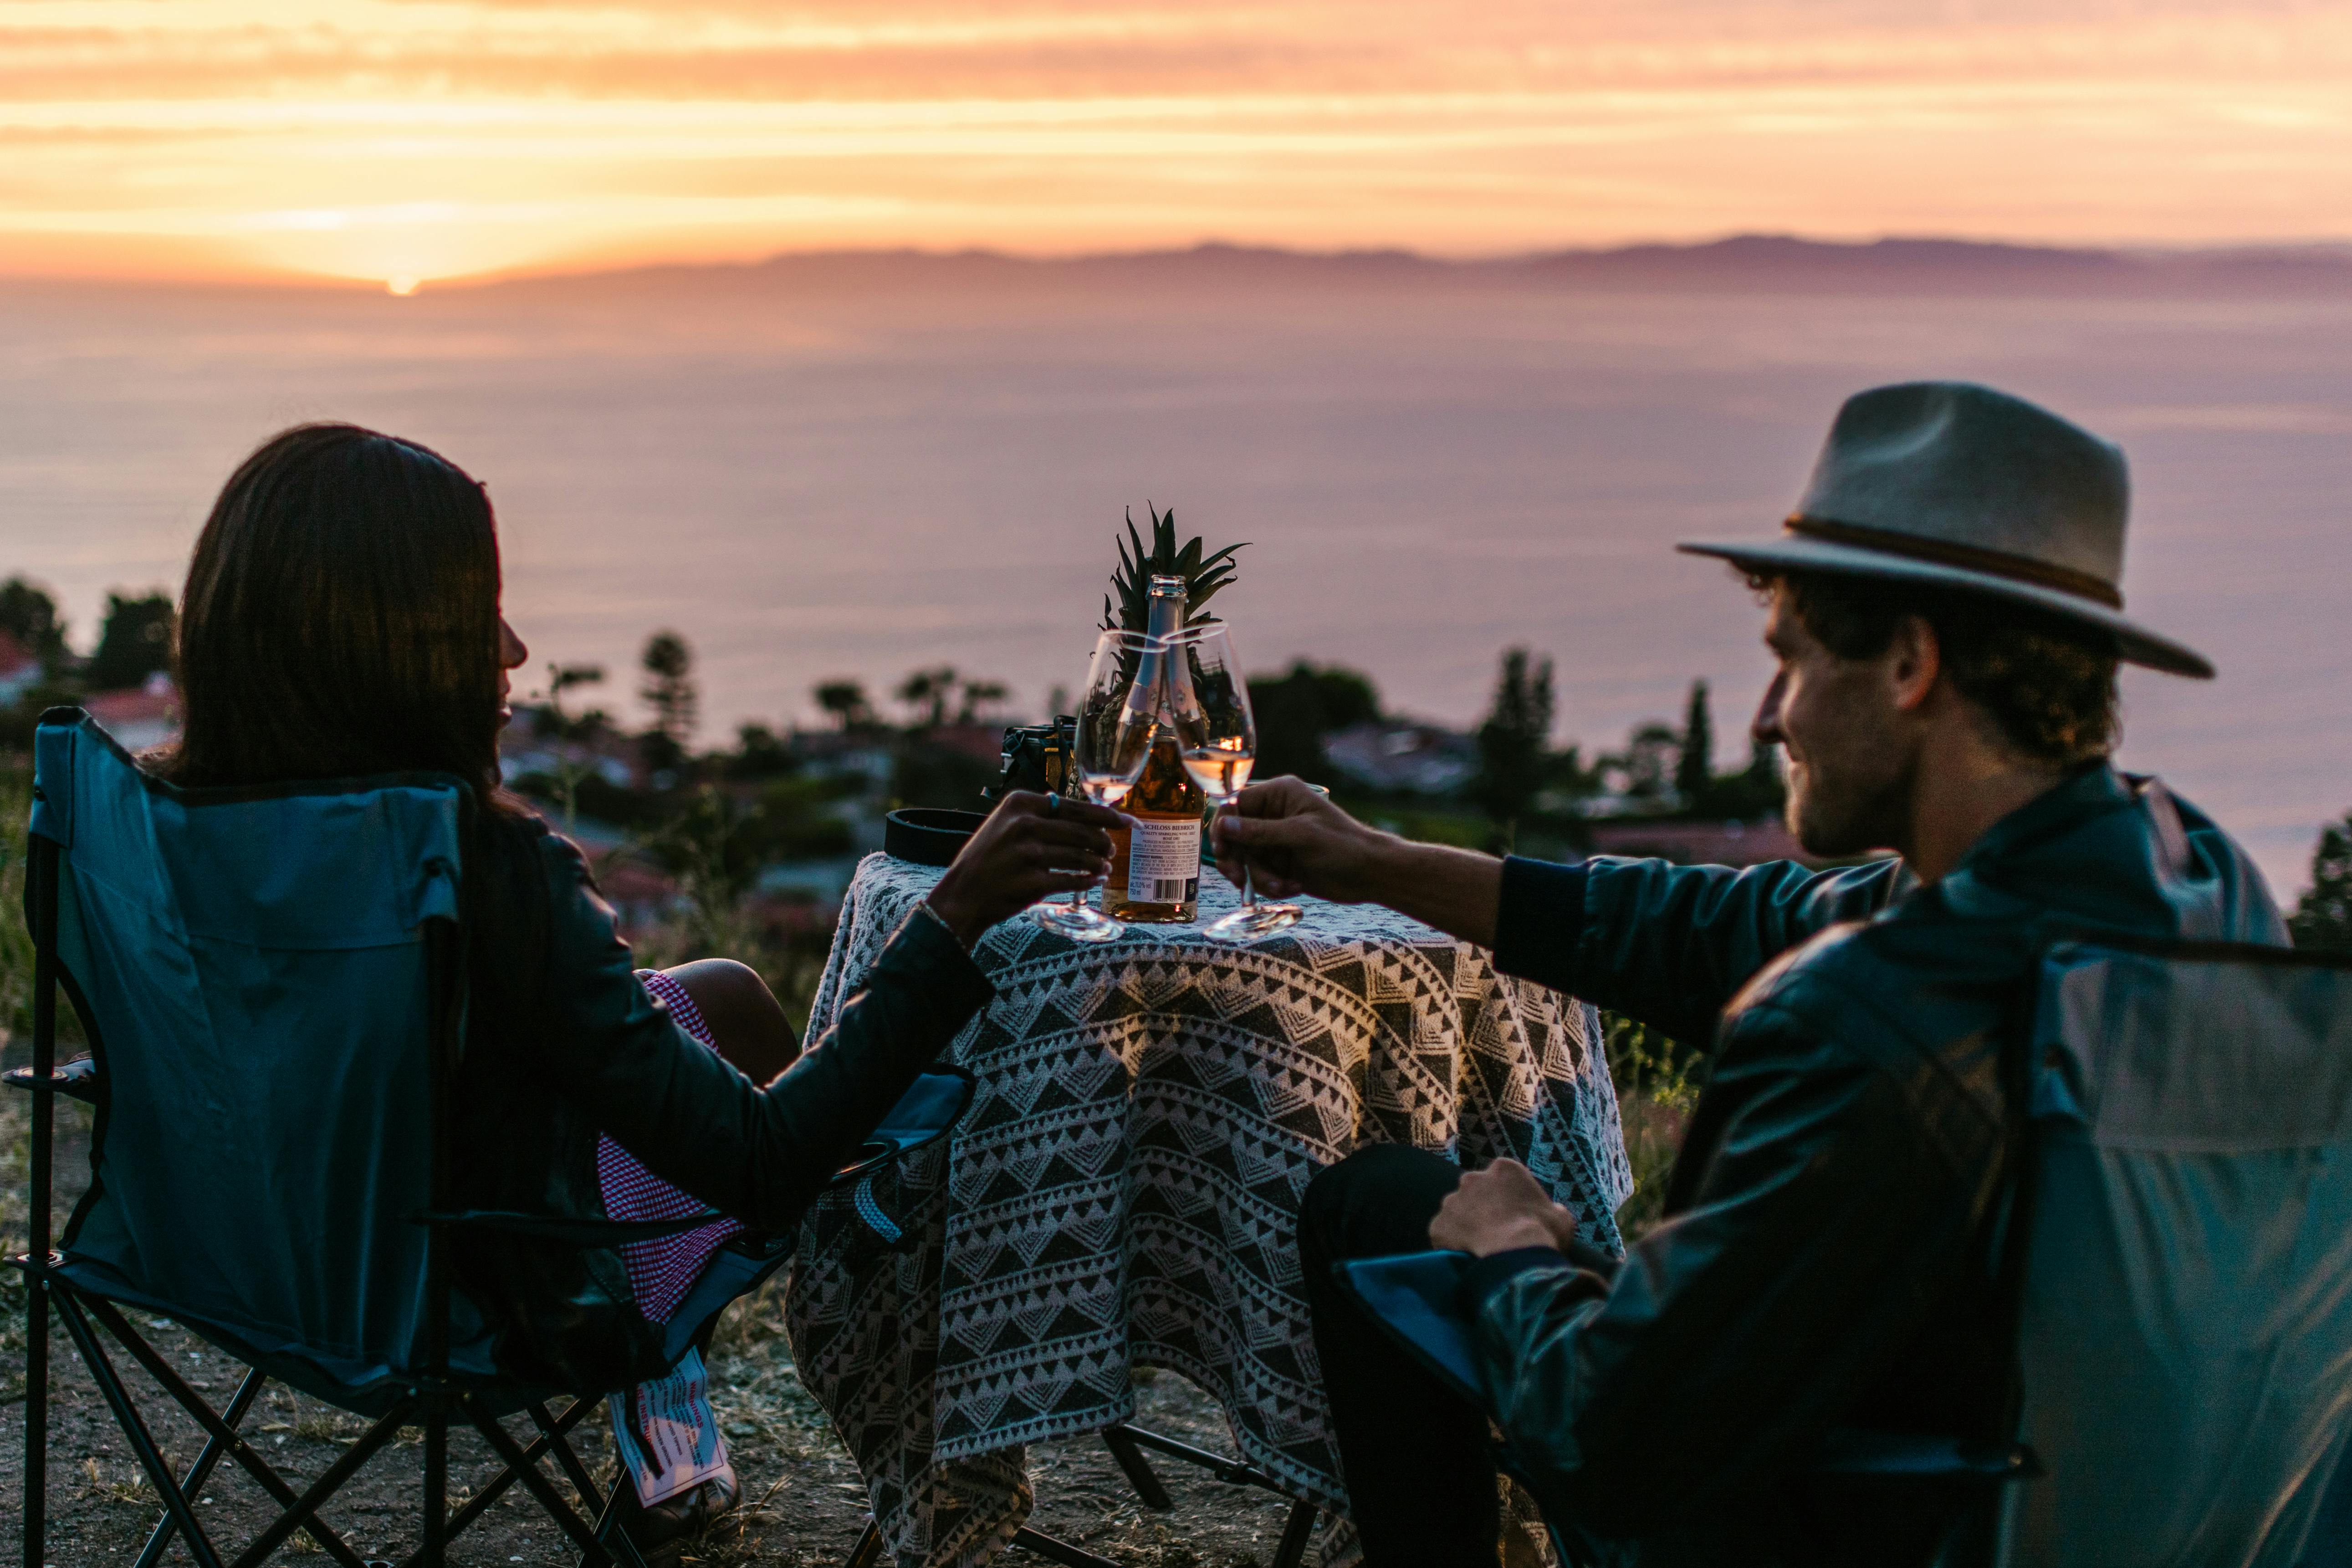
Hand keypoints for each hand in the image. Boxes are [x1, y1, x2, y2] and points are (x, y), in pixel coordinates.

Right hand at [926, 791, 1122, 946]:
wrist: (963, 893)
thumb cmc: (987, 857)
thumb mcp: (1006, 823)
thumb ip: (1040, 816)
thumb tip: (1085, 817)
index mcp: (1020, 804)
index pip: (1076, 807)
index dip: (1108, 815)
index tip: (1128, 821)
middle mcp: (1025, 825)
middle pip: (1084, 832)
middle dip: (1106, 842)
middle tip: (1113, 849)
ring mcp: (1029, 855)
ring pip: (1082, 857)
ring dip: (1099, 863)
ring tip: (1104, 866)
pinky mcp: (1033, 883)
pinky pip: (1073, 880)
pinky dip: (1088, 881)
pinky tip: (1095, 880)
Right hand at [1209, 777, 1397, 902]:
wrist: (1369, 874)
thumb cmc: (1343, 845)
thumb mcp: (1301, 835)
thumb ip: (1260, 831)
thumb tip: (1224, 825)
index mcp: (1279, 795)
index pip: (1236, 805)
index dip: (1224, 827)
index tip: (1223, 849)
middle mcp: (1273, 815)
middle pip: (1234, 835)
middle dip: (1238, 860)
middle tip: (1238, 878)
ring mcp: (1275, 840)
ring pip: (1245, 860)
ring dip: (1260, 877)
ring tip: (1283, 886)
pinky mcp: (1280, 863)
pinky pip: (1258, 875)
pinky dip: (1271, 885)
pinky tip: (1293, 887)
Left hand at [1429, 1158, 1579, 1258]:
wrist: (1514, 1257)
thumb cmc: (1542, 1234)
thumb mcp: (1561, 1218)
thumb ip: (1554, 1209)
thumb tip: (1554, 1211)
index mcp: (1504, 1169)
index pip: (1502, 1179)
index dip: (1509, 1199)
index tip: (1516, 1217)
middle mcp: (1473, 1178)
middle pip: (1476, 1192)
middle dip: (1483, 1208)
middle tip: (1496, 1232)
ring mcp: (1452, 1201)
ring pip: (1457, 1213)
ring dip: (1466, 1226)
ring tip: (1480, 1248)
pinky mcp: (1438, 1225)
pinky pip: (1444, 1235)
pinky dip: (1452, 1245)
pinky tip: (1465, 1259)